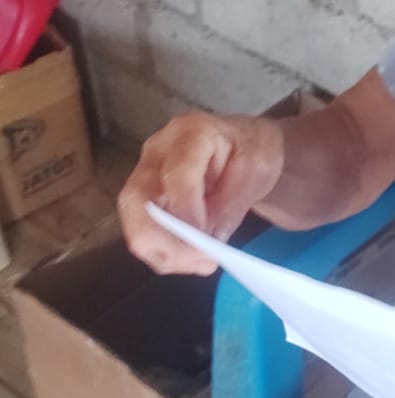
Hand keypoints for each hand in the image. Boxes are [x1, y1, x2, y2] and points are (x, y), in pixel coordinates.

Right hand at [117, 112, 285, 275]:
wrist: (246, 143)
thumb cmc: (253, 149)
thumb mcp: (258, 170)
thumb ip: (231, 204)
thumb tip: (208, 240)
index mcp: (192, 132)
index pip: (177, 173)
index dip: (185, 210)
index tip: (203, 242)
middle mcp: (158, 149)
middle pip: (137, 199)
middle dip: (163, 240)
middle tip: (201, 262)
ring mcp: (145, 170)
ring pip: (134, 218)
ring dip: (163, 251)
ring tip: (202, 264)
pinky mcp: (144, 193)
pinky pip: (142, 227)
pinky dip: (164, 250)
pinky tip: (192, 259)